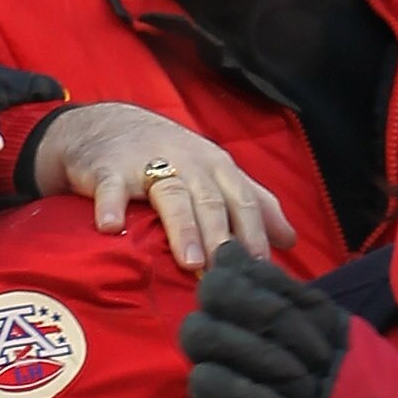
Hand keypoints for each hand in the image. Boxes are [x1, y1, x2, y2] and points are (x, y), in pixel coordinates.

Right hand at [35, 103, 294, 270]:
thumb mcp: (214, 172)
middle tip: (228, 273)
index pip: (242, 200)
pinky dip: (111, 206)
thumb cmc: (168, 155)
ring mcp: (147, 164)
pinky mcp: (108, 169)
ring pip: (170, 196)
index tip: (262, 267)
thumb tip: (290, 240)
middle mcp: (188, 163)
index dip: (254, 232)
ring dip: (183, 228)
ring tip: (190, 262)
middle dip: (222, 236)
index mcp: (216, 168)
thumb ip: (252, 204)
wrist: (107, 125)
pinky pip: (111, 188)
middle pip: (210, 201)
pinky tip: (110, 227)